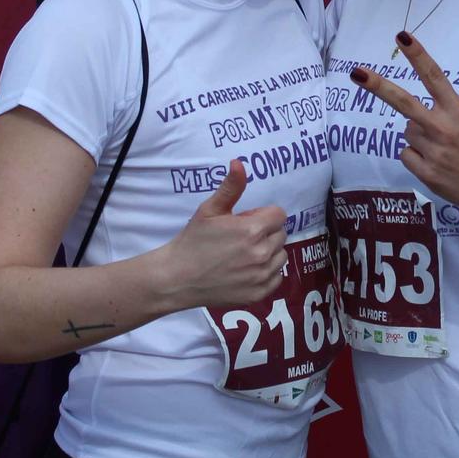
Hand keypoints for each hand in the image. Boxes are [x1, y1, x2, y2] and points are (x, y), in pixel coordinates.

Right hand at [158, 160, 288, 308]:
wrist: (177, 277)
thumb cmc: (193, 241)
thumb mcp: (209, 210)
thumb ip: (230, 187)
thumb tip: (239, 163)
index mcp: (252, 230)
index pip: (279, 215)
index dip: (262, 215)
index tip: (245, 221)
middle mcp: (262, 253)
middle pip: (281, 234)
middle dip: (266, 232)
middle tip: (241, 237)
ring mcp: (261, 276)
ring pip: (281, 256)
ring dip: (269, 252)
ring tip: (244, 253)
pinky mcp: (258, 294)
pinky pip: (277, 277)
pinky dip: (267, 273)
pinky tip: (247, 270)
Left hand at [351, 32, 458, 227]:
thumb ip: (444, 115)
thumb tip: (413, 119)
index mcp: (458, 111)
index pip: (435, 76)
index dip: (418, 55)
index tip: (402, 37)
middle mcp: (443, 128)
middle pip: (404, 102)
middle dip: (378, 86)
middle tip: (357, 73)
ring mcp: (434, 152)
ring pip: (407, 133)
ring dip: (418, 137)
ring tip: (442, 149)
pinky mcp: (427, 174)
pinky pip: (406, 155)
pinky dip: (416, 158)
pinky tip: (437, 164)